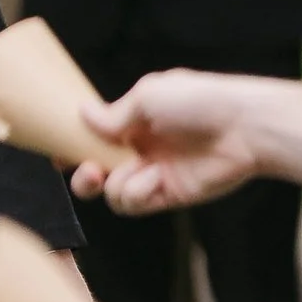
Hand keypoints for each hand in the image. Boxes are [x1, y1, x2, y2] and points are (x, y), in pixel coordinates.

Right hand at [73, 69, 266, 212]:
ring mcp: (153, 173)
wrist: (244, 127)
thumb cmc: (200, 101)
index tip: (57, 151)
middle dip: (83, 176)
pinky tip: (153, 178)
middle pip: (96, 171)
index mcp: (134, 120)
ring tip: (131, 171)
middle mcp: (140, 148)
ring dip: (112, 185)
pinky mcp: (169, 195)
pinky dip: (135, 193)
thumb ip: (114, 114)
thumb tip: (81, 115)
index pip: (95, 136)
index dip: (73, 145)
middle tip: (88, 171)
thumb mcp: (149, 97)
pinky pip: (135, 204)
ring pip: (112, 193)